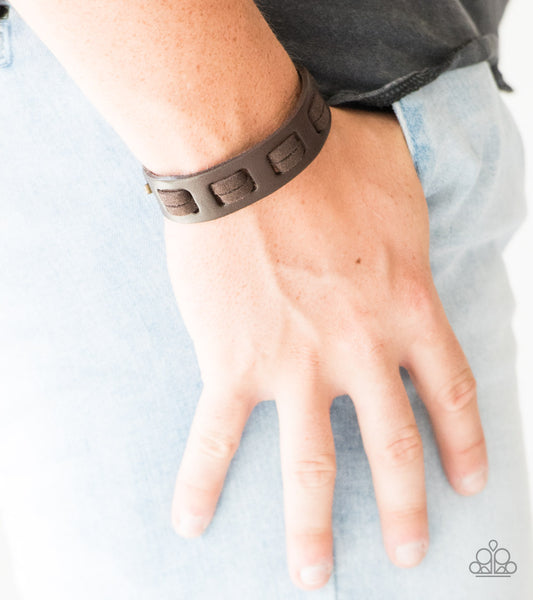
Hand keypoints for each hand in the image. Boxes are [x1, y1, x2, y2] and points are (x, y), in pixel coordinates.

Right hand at [164, 104, 487, 590]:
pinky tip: (193, 520)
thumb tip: (412, 232)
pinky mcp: (235, 360)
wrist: (253, 152)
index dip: (462, 442)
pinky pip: (218, 433)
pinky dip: (203, 479)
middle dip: (404, 506)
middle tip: (407, 550)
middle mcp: (360, 349)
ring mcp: (297, 362)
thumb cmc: (330, 155)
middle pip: (393, 446)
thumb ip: (415, 227)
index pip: (449, 391)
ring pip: (312, 463)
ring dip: (312, 526)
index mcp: (408, 306)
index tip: (466, 481)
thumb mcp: (401, 183)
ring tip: (313, 576)